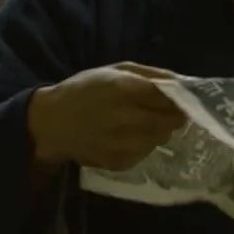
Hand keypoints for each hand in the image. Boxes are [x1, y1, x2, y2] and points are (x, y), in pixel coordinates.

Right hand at [27, 61, 186, 170]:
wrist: (50, 123)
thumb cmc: (85, 90)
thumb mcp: (115, 70)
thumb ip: (151, 74)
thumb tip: (183, 82)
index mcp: (125, 89)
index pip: (170, 97)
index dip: (180, 99)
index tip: (181, 99)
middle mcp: (125, 118)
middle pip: (171, 121)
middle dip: (174, 116)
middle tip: (166, 112)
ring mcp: (122, 144)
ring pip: (161, 139)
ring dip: (159, 131)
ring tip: (142, 123)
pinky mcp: (118, 162)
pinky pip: (145, 153)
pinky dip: (144, 145)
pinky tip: (128, 137)